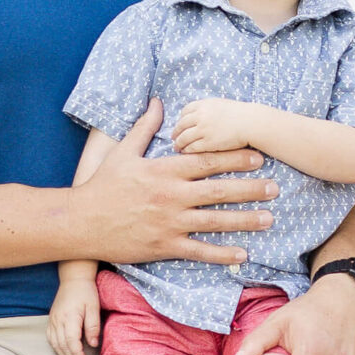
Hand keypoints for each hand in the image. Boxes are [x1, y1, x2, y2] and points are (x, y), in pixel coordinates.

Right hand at [47, 277, 99, 354]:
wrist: (73, 279)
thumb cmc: (86, 292)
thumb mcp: (94, 307)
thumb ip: (93, 326)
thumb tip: (93, 344)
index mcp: (70, 317)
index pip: (71, 342)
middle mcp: (58, 320)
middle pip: (62, 346)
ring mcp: (52, 320)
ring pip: (54, 344)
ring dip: (64, 354)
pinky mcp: (51, 319)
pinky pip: (50, 338)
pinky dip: (56, 347)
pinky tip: (64, 350)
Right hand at [78, 102, 277, 266]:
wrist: (79, 222)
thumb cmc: (102, 185)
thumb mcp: (122, 151)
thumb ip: (145, 126)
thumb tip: (158, 100)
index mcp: (164, 171)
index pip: (207, 161)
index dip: (235, 158)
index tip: (259, 157)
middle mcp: (171, 196)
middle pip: (219, 191)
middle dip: (251, 189)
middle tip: (276, 188)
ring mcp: (169, 223)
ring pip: (215, 221)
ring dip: (245, 220)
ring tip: (270, 218)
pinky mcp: (164, 246)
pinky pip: (199, 251)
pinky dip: (222, 253)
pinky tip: (243, 253)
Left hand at [171, 98, 265, 156]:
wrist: (252, 123)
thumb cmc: (242, 114)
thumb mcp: (222, 104)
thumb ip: (209, 109)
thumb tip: (201, 114)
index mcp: (204, 105)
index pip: (185, 111)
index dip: (181, 119)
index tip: (181, 124)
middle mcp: (201, 116)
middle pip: (181, 124)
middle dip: (176, 132)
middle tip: (174, 137)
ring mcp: (203, 130)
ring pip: (184, 137)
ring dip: (179, 143)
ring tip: (177, 147)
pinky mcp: (208, 143)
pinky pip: (192, 147)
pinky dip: (186, 150)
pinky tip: (185, 152)